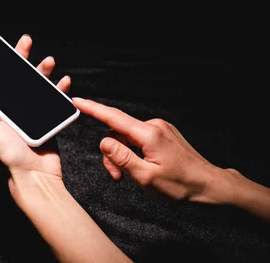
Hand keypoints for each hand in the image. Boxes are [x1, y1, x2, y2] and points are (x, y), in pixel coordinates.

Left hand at [0, 34, 71, 194]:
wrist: (35, 176)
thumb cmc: (8, 156)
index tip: (1, 46)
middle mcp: (13, 108)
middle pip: (18, 76)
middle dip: (22, 57)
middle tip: (25, 41)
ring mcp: (32, 112)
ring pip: (38, 84)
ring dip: (43, 70)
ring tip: (49, 61)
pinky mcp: (48, 118)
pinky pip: (55, 99)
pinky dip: (60, 89)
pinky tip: (63, 81)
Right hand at [71, 98, 231, 202]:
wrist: (208, 185)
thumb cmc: (180, 184)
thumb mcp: (146, 177)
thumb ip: (121, 158)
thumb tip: (103, 142)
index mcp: (148, 134)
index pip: (113, 118)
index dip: (92, 109)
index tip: (76, 101)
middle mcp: (153, 126)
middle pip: (118, 133)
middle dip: (113, 154)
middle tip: (117, 176)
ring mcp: (159, 128)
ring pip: (127, 138)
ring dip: (124, 155)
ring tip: (133, 175)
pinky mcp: (163, 133)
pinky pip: (138, 138)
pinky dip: (134, 152)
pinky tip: (143, 166)